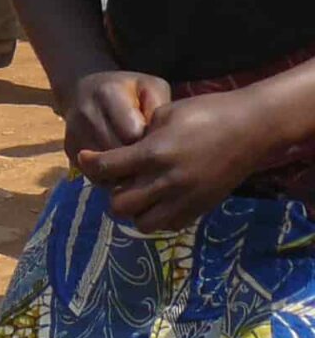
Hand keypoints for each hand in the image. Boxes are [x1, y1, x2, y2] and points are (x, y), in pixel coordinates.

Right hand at [62, 69, 169, 168]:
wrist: (84, 88)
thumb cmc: (126, 89)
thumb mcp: (149, 87)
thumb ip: (159, 107)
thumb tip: (163, 138)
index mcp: (107, 94)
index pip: (132, 134)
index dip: (151, 144)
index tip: (162, 145)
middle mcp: (85, 114)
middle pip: (117, 153)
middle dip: (138, 162)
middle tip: (155, 162)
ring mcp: (74, 133)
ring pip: (104, 168)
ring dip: (125, 173)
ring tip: (141, 168)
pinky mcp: (69, 149)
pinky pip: (93, 173)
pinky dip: (111, 177)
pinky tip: (124, 169)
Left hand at [80, 87, 264, 232]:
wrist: (252, 128)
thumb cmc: (207, 112)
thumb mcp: (165, 114)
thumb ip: (140, 135)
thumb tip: (121, 149)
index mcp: (154, 153)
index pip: (105, 169)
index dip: (89, 164)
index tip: (86, 158)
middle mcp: (167, 181)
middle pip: (119, 204)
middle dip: (111, 192)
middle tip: (116, 179)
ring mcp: (186, 198)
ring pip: (142, 223)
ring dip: (134, 210)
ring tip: (138, 193)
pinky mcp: (201, 208)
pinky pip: (168, 225)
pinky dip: (157, 217)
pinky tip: (159, 200)